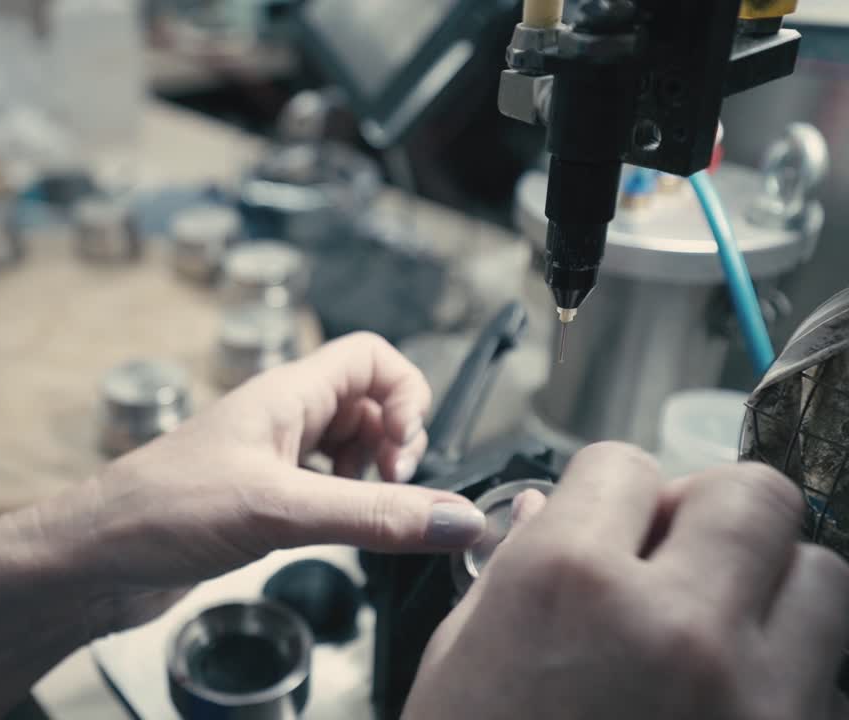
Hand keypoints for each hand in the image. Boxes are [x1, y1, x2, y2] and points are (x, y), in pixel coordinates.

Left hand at [34, 332, 487, 634]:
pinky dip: (344, 507)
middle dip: (394, 444)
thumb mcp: (278, 509)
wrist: (94, 560)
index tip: (404, 454)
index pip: (371, 356)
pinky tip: (334, 536)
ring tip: (363, 518)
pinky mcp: (259, 500)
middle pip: (368, 404)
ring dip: (371, 479)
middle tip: (389, 492)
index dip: (407, 394)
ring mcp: (269, 459)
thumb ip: (371, 514)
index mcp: (285, 394)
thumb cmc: (159, 512)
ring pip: (347, 449)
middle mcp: (281, 419)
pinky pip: (323, 489)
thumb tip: (456, 518)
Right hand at [407, 442, 848, 719]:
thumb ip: (515, 573)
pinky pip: (832, 677)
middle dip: (713, 515)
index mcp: (564, 584)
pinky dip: (790, 675)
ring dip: (774, 590)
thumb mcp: (459, 663)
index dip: (612, 494)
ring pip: (824, 577)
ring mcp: (754, 698)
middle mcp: (673, 624)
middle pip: (753, 494)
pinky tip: (731, 704)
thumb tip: (548, 511)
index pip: (623, 464)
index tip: (610, 524)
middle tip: (681, 559)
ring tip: (721, 635)